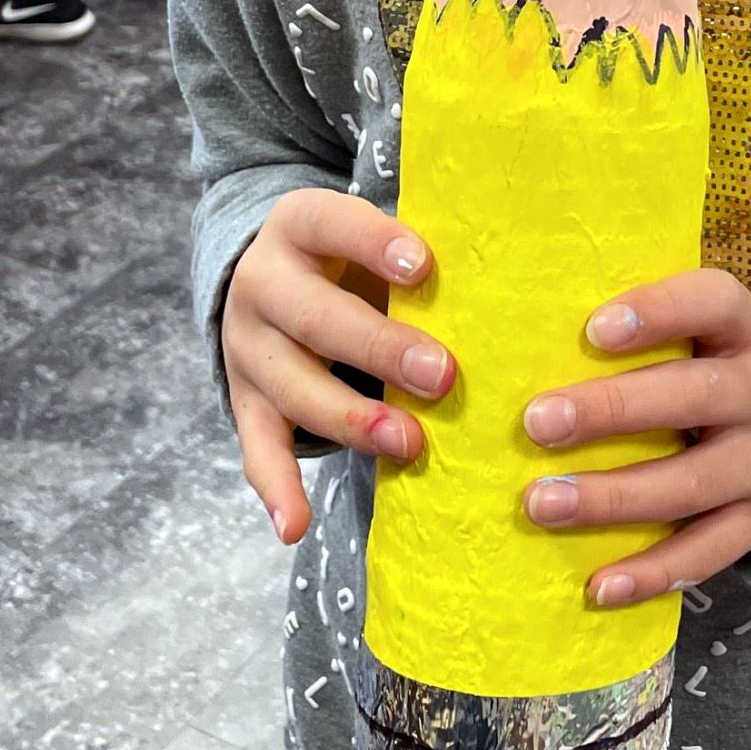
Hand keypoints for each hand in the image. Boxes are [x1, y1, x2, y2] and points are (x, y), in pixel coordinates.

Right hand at [221, 191, 455, 546]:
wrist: (270, 274)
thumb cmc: (351, 256)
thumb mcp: (372, 236)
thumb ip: (417, 256)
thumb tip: (505, 280)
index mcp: (298, 225)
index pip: (332, 224)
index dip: (373, 243)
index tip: (425, 266)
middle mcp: (262, 283)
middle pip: (314, 317)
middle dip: (379, 349)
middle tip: (443, 375)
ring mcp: (247, 348)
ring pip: (292, 387)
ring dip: (351, 419)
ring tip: (409, 444)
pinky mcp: (245, 401)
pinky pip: (257, 448)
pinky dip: (277, 489)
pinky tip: (297, 526)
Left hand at [520, 271, 750, 606]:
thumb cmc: (737, 374)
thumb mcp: (723, 334)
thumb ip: (662, 328)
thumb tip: (546, 328)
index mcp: (750, 332)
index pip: (715, 304)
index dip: (659, 311)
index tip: (595, 329)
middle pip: (695, 398)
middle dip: (613, 410)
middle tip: (538, 422)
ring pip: (691, 483)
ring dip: (613, 498)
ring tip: (543, 502)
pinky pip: (706, 552)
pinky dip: (652, 572)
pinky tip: (598, 586)